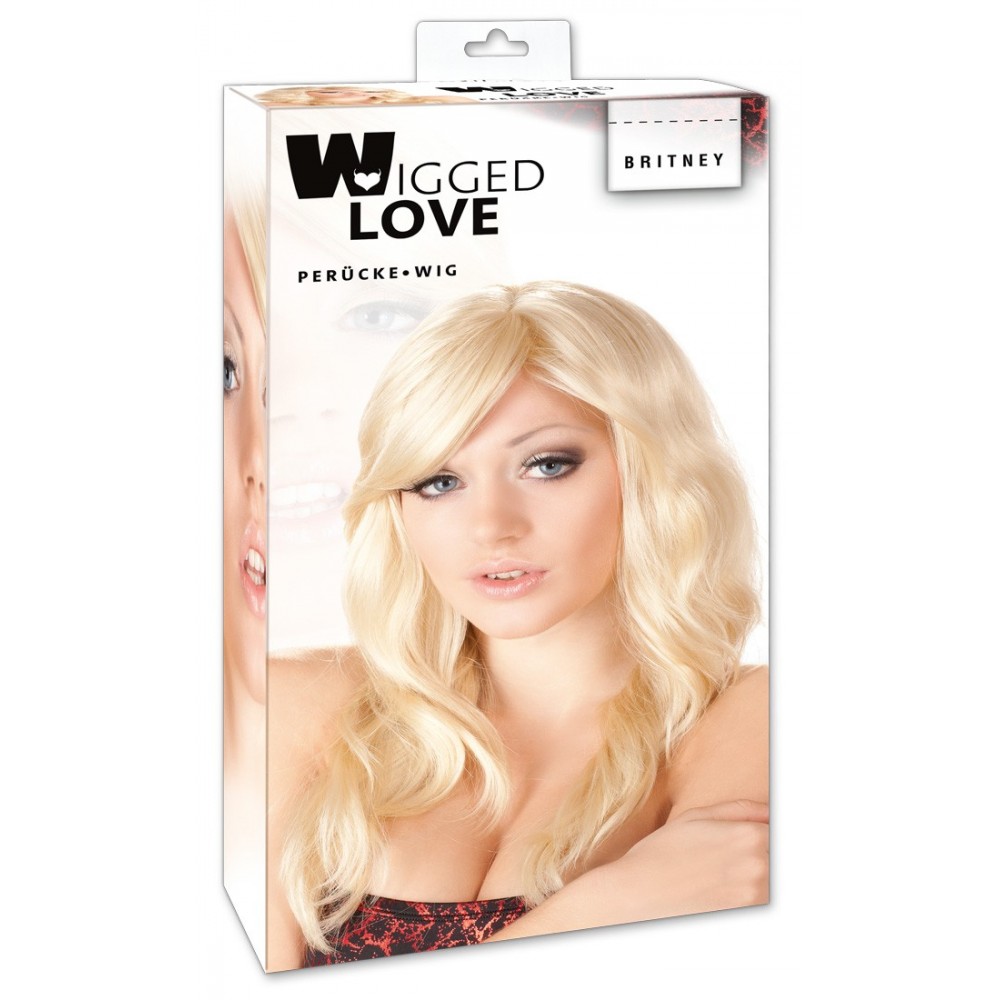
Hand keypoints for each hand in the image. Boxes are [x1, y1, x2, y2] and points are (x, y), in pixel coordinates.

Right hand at [612, 799, 768, 917]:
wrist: (637, 894)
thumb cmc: (662, 852)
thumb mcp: (697, 817)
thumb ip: (741, 810)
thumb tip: (771, 811)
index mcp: (749, 836)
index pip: (783, 832)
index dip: (773, 833)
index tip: (766, 835)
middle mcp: (759, 868)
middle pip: (784, 860)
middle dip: (770, 854)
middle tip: (737, 857)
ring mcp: (753, 898)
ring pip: (775, 884)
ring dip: (764, 878)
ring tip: (728, 873)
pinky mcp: (744, 919)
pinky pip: (762, 904)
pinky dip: (752, 897)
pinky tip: (724, 891)